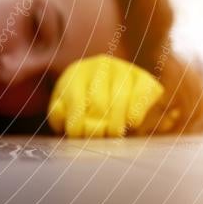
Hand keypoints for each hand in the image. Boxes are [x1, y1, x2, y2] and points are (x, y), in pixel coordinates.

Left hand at [47, 54, 167, 137]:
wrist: (114, 91)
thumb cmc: (83, 103)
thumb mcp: (65, 108)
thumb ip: (58, 113)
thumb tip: (61, 112)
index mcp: (76, 72)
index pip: (75, 102)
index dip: (77, 126)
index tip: (80, 137)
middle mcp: (101, 65)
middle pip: (99, 105)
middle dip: (98, 128)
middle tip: (98, 138)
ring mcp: (125, 69)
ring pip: (120, 102)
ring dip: (116, 126)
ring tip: (113, 135)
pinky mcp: (144, 78)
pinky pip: (141, 98)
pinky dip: (136, 115)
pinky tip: (131, 124)